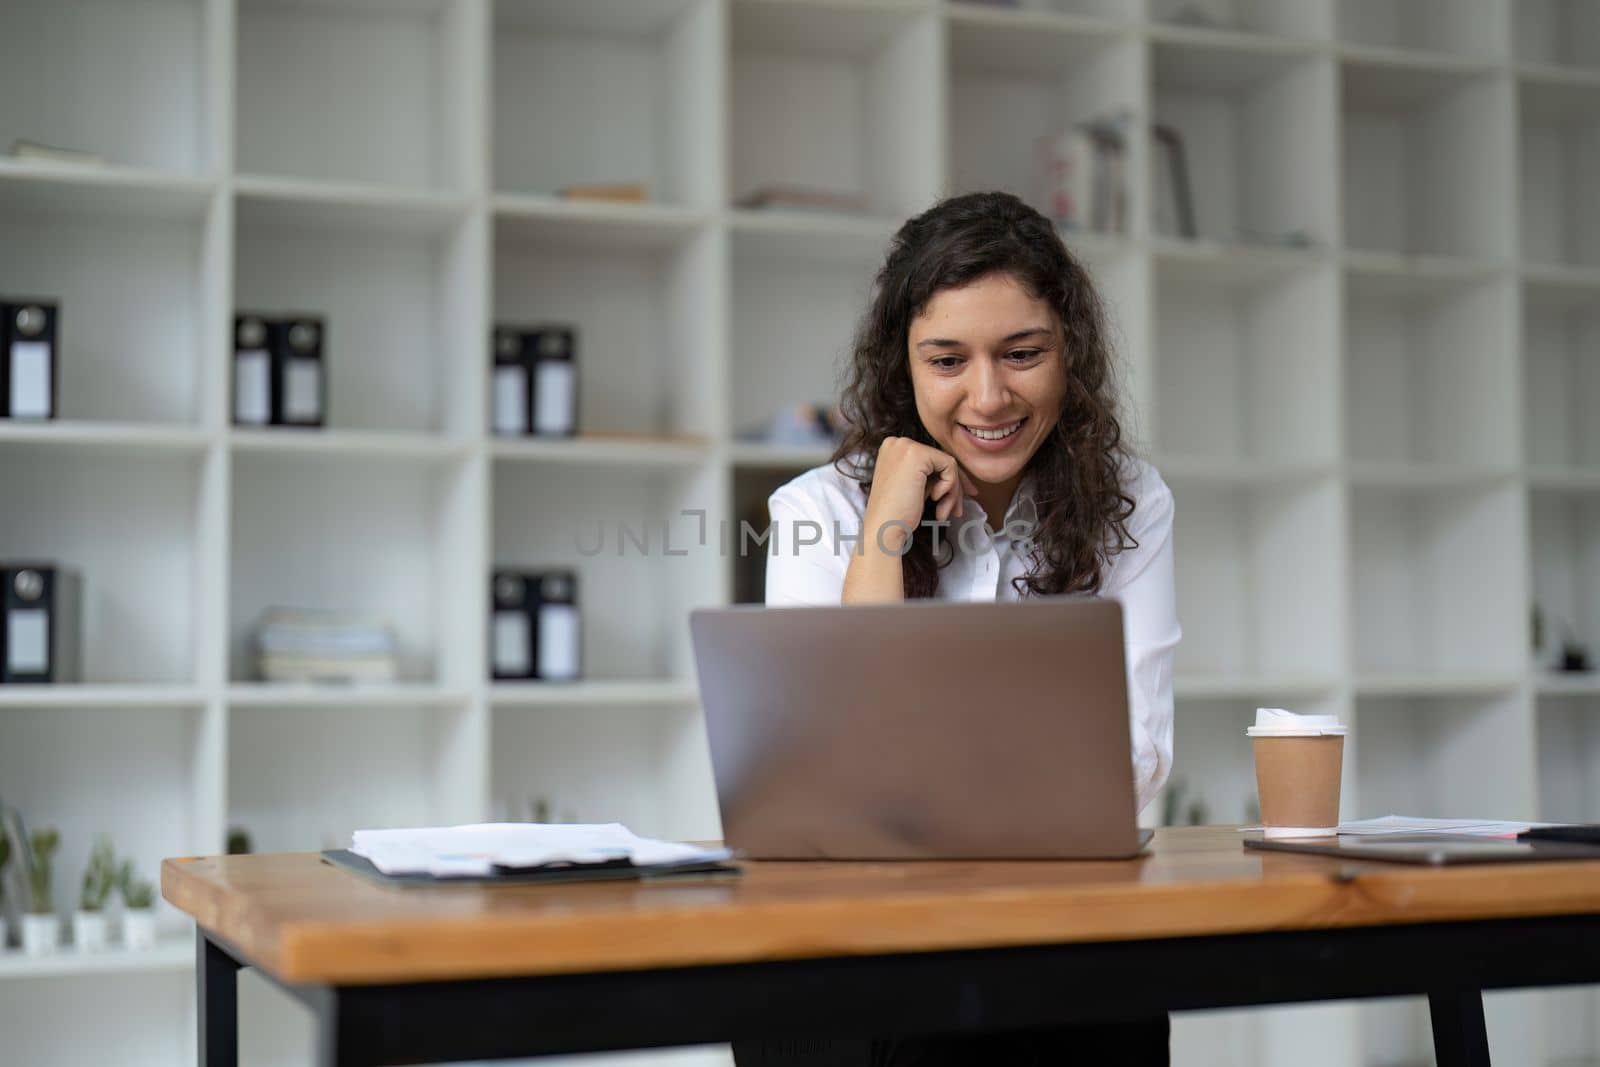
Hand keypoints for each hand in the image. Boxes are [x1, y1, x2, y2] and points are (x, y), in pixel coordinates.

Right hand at [863, 437, 977, 549]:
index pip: (931, 459)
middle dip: (953, 487)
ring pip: (947, 464)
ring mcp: (906, 446)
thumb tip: (958, 474)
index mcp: (893, 449)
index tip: (953, 500)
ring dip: (952, 492)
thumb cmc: (896, 515)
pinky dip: (949, 487)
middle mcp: (897, 442)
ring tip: (944, 512)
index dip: (945, 479)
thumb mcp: (913, 486)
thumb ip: (929, 474)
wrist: (884, 529)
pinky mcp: (918, 454)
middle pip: (940, 460)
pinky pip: (950, 466)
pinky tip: (935, 500)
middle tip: (956, 510)